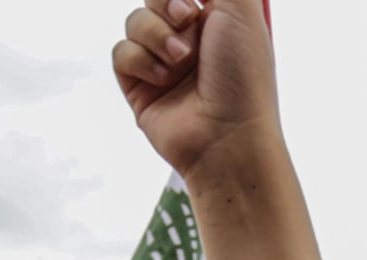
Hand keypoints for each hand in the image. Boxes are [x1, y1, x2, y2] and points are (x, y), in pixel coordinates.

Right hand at [113, 0, 279, 184]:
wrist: (227, 139)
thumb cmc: (244, 81)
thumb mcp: (243, 11)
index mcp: (219, 23)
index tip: (185, 1)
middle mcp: (191, 41)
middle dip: (167, 1)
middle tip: (187, 18)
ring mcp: (164, 63)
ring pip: (135, 19)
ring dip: (156, 33)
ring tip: (181, 60)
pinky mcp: (141, 86)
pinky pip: (122, 51)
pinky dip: (142, 59)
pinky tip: (164, 79)